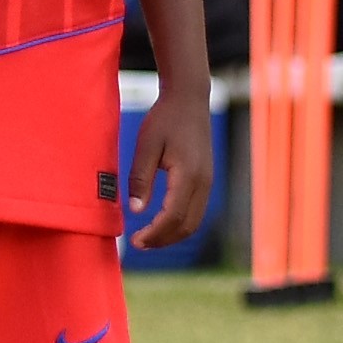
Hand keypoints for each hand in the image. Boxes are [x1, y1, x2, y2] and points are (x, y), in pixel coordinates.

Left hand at [124, 86, 213, 249]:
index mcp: (188, 174)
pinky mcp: (205, 180)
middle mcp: (203, 182)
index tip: (135, 241)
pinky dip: (179, 223)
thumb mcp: (146, 146)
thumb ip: (141, 179)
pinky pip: (195, 211)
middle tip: (138, 243)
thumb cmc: (164, 119)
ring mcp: (208, 182)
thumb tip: (136, 210)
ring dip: (172, 234)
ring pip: (194, 222)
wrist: (189, 99)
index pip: (173, 216)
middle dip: (163, 240)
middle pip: (187, 226)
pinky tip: (160, 222)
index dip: (155, 233)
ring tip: (148, 237)